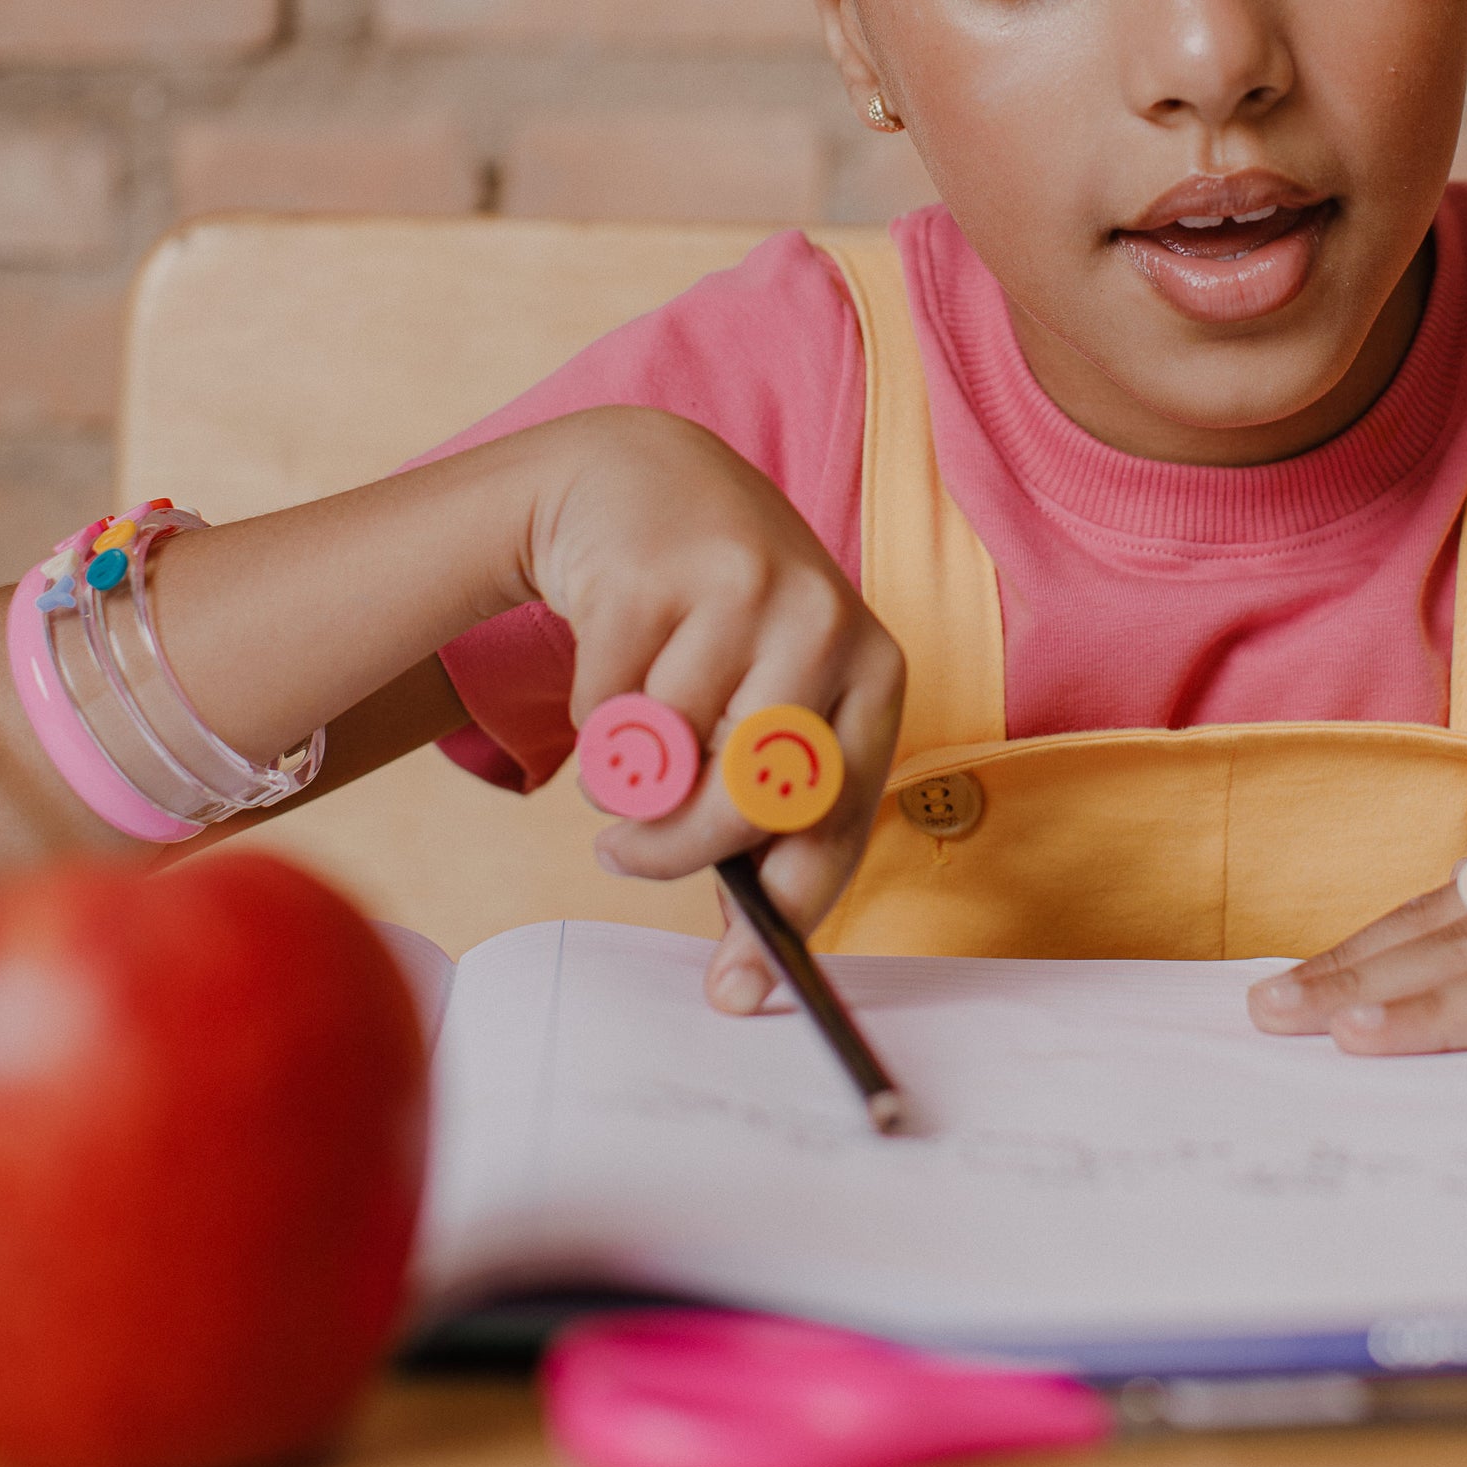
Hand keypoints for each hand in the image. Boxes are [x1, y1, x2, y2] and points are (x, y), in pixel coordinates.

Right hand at [524, 408, 903, 1016]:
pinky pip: (604, 710)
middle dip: (676, 852)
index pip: (841, 816)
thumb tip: (744, 983)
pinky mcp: (655, 574)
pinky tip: (615, 648)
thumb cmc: (716, 621)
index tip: (739, 988)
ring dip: (629, 764)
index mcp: (873, 667)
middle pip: (751, 801)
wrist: (644, 477)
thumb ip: (764, 827)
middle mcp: (823, 622)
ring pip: (665, 760)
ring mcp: (741, 590)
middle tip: (626, 854)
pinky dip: (594, 710)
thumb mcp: (768, 703)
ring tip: (640, 703)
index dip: (791, 908)